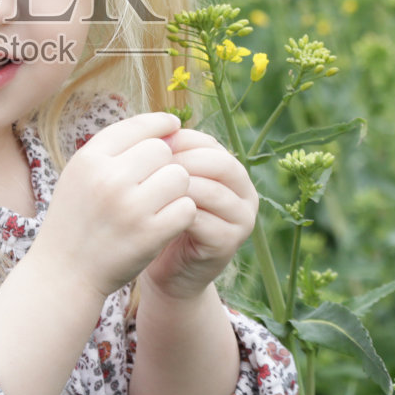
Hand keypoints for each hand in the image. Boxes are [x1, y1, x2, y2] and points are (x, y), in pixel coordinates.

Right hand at [31, 112, 195, 299]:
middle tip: (154, 183)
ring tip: (160, 203)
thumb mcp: (80, 176)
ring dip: (176, 189)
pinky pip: (186, 207)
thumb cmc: (77, 220)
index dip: (160, 124)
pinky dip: (181, 214)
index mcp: (89, 159)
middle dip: (164, 164)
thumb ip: (114, 151)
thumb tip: (164, 129)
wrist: (64, 273)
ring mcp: (130, 207)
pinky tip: (166, 221)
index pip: (137, 126)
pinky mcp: (150, 234)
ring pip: (179, 176)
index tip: (173, 127)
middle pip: (162, 150)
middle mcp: (108, 178)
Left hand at [140, 128, 258, 301]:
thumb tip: (157, 125)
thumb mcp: (165, 183)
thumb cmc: (161, 218)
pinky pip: (205, 221)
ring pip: (213, 191)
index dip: (180, 139)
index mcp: (231, 171)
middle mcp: (245, 193)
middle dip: (183, 160)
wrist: (165, 269)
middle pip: (220, 163)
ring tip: (150, 187)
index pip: (209, 144)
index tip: (149, 142)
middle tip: (152, 164)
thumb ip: (169, 158)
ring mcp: (242, 220)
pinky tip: (156, 212)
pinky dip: (178, 213)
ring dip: (179, 187)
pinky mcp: (229, 244)